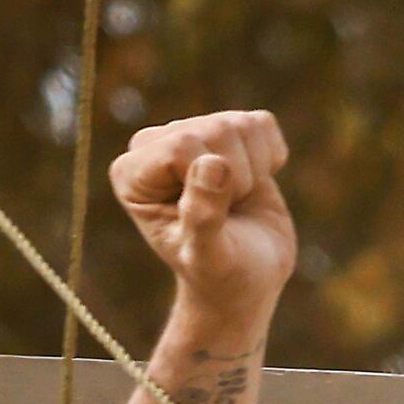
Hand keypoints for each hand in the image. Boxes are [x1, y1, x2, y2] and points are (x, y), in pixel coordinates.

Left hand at [115, 109, 296, 322]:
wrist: (245, 279)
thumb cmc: (219, 275)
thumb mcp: (208, 257)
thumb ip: (203, 216)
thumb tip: (213, 163)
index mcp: (132, 174)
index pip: (182, 145)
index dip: (212, 183)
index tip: (211, 218)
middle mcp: (155, 145)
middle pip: (215, 130)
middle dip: (237, 179)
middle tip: (227, 214)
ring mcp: (192, 133)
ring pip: (240, 125)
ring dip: (254, 173)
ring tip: (236, 202)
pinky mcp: (227, 131)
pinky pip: (261, 124)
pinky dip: (271, 159)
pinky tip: (254, 184)